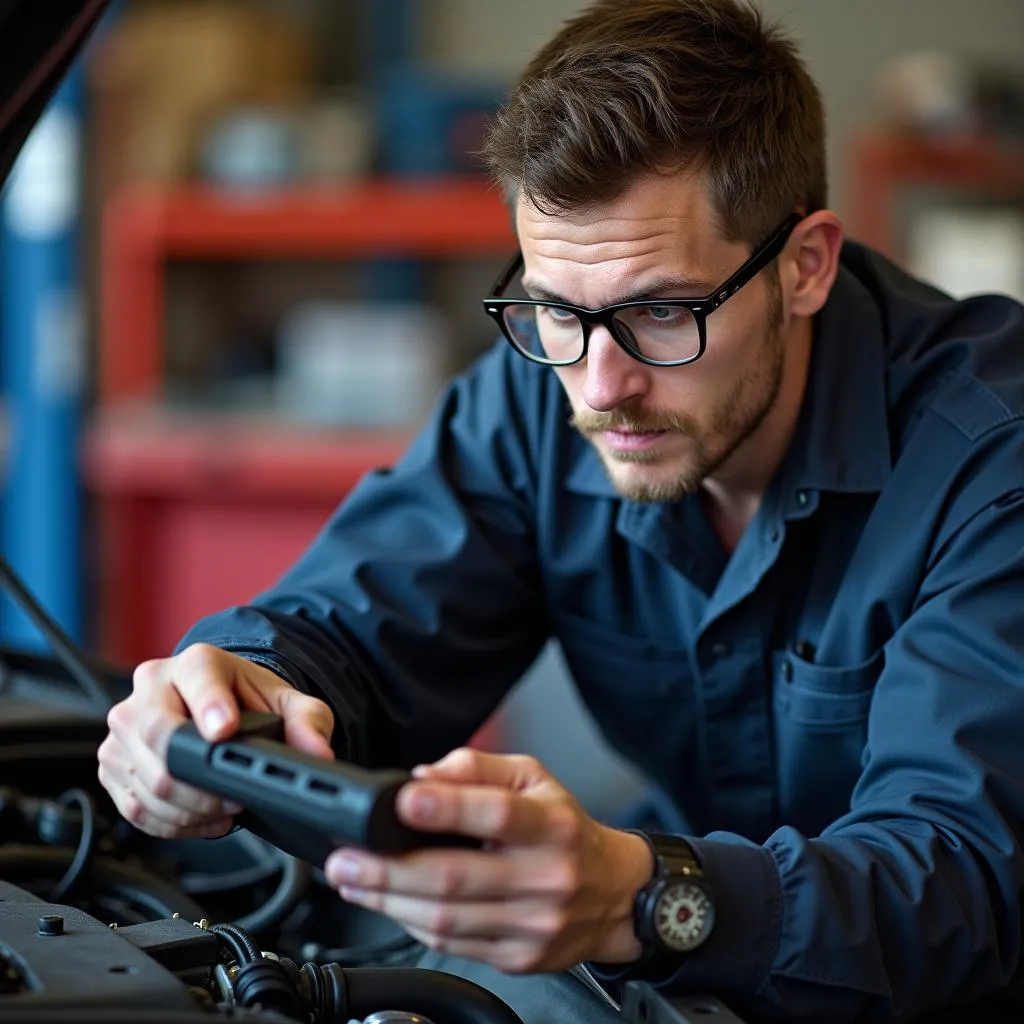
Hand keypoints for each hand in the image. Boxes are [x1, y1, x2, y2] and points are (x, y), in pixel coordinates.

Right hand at [98, 643, 333, 839]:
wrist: (222, 709)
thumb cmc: (248, 702)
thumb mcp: (289, 704)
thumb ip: (309, 723)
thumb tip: (317, 755)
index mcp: (195, 663)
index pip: (196, 681)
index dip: (210, 708)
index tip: (225, 732)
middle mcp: (151, 687)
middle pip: (161, 740)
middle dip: (204, 782)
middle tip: (237, 797)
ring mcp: (125, 726)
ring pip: (148, 782)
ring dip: (192, 810)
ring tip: (224, 809)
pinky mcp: (113, 763)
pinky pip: (135, 807)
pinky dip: (172, 824)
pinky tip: (200, 817)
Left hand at [324, 748, 652, 973]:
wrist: (613, 894)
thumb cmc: (565, 829)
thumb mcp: (534, 778)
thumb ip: (477, 768)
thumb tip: (423, 776)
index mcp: (551, 825)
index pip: (496, 813)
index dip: (447, 807)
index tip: (403, 800)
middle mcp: (545, 876)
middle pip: (455, 878)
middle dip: (388, 869)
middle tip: (346, 858)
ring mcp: (532, 923)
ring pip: (446, 919)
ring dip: (388, 901)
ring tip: (352, 881)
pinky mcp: (518, 958)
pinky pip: (452, 945)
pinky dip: (412, 924)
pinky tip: (390, 904)